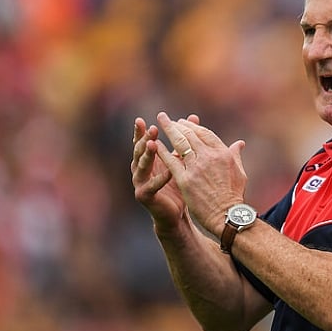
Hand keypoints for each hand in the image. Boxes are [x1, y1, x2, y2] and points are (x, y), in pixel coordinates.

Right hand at [131, 116, 188, 232]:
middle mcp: (139, 169)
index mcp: (147, 159)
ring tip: (153, 144)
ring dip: (148, 154)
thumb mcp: (182, 158)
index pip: (141, 141)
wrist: (177, 213)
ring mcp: (140, 183)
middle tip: (152, 128)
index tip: (141, 120)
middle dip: (145, 139)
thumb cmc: (180, 183)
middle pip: (139, 150)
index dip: (140, 131)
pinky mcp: (144, 196)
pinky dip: (161, 178)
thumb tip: (192, 117)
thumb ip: (184, 139)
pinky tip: (169, 171)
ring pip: (141, 166)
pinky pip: (152, 185)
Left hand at [154, 112, 247, 236]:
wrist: (227, 216)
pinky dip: (162, 150)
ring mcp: (197, 168)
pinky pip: (171, 161)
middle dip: (178, 124)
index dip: (193, 126)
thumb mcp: (240, 172)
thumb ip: (236, 155)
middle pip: (191, 135)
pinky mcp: (185, 180)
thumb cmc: (234, 196)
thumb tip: (239, 143)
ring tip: (160, 123)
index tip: (185, 122)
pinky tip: (155, 144)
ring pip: (180, 143)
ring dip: (169, 130)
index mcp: (223, 153)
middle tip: (167, 119)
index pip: (206, 134)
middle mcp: (210, 157)